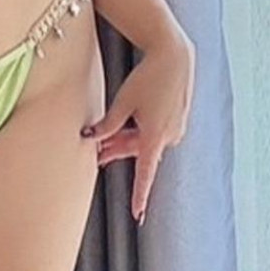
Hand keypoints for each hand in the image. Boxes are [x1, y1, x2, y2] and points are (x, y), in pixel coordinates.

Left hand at [81, 36, 195, 224]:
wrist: (173, 56)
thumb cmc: (147, 78)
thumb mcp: (122, 102)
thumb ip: (108, 125)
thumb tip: (91, 138)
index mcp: (154, 136)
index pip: (145, 174)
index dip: (139, 195)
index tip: (137, 214)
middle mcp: (169, 136)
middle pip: (138, 152)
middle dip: (117, 151)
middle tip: (97, 153)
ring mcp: (176, 128)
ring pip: (146, 141)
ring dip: (128, 139)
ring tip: (108, 134)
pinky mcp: (178, 118)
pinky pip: (155, 131)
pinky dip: (140, 130)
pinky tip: (130, 121)